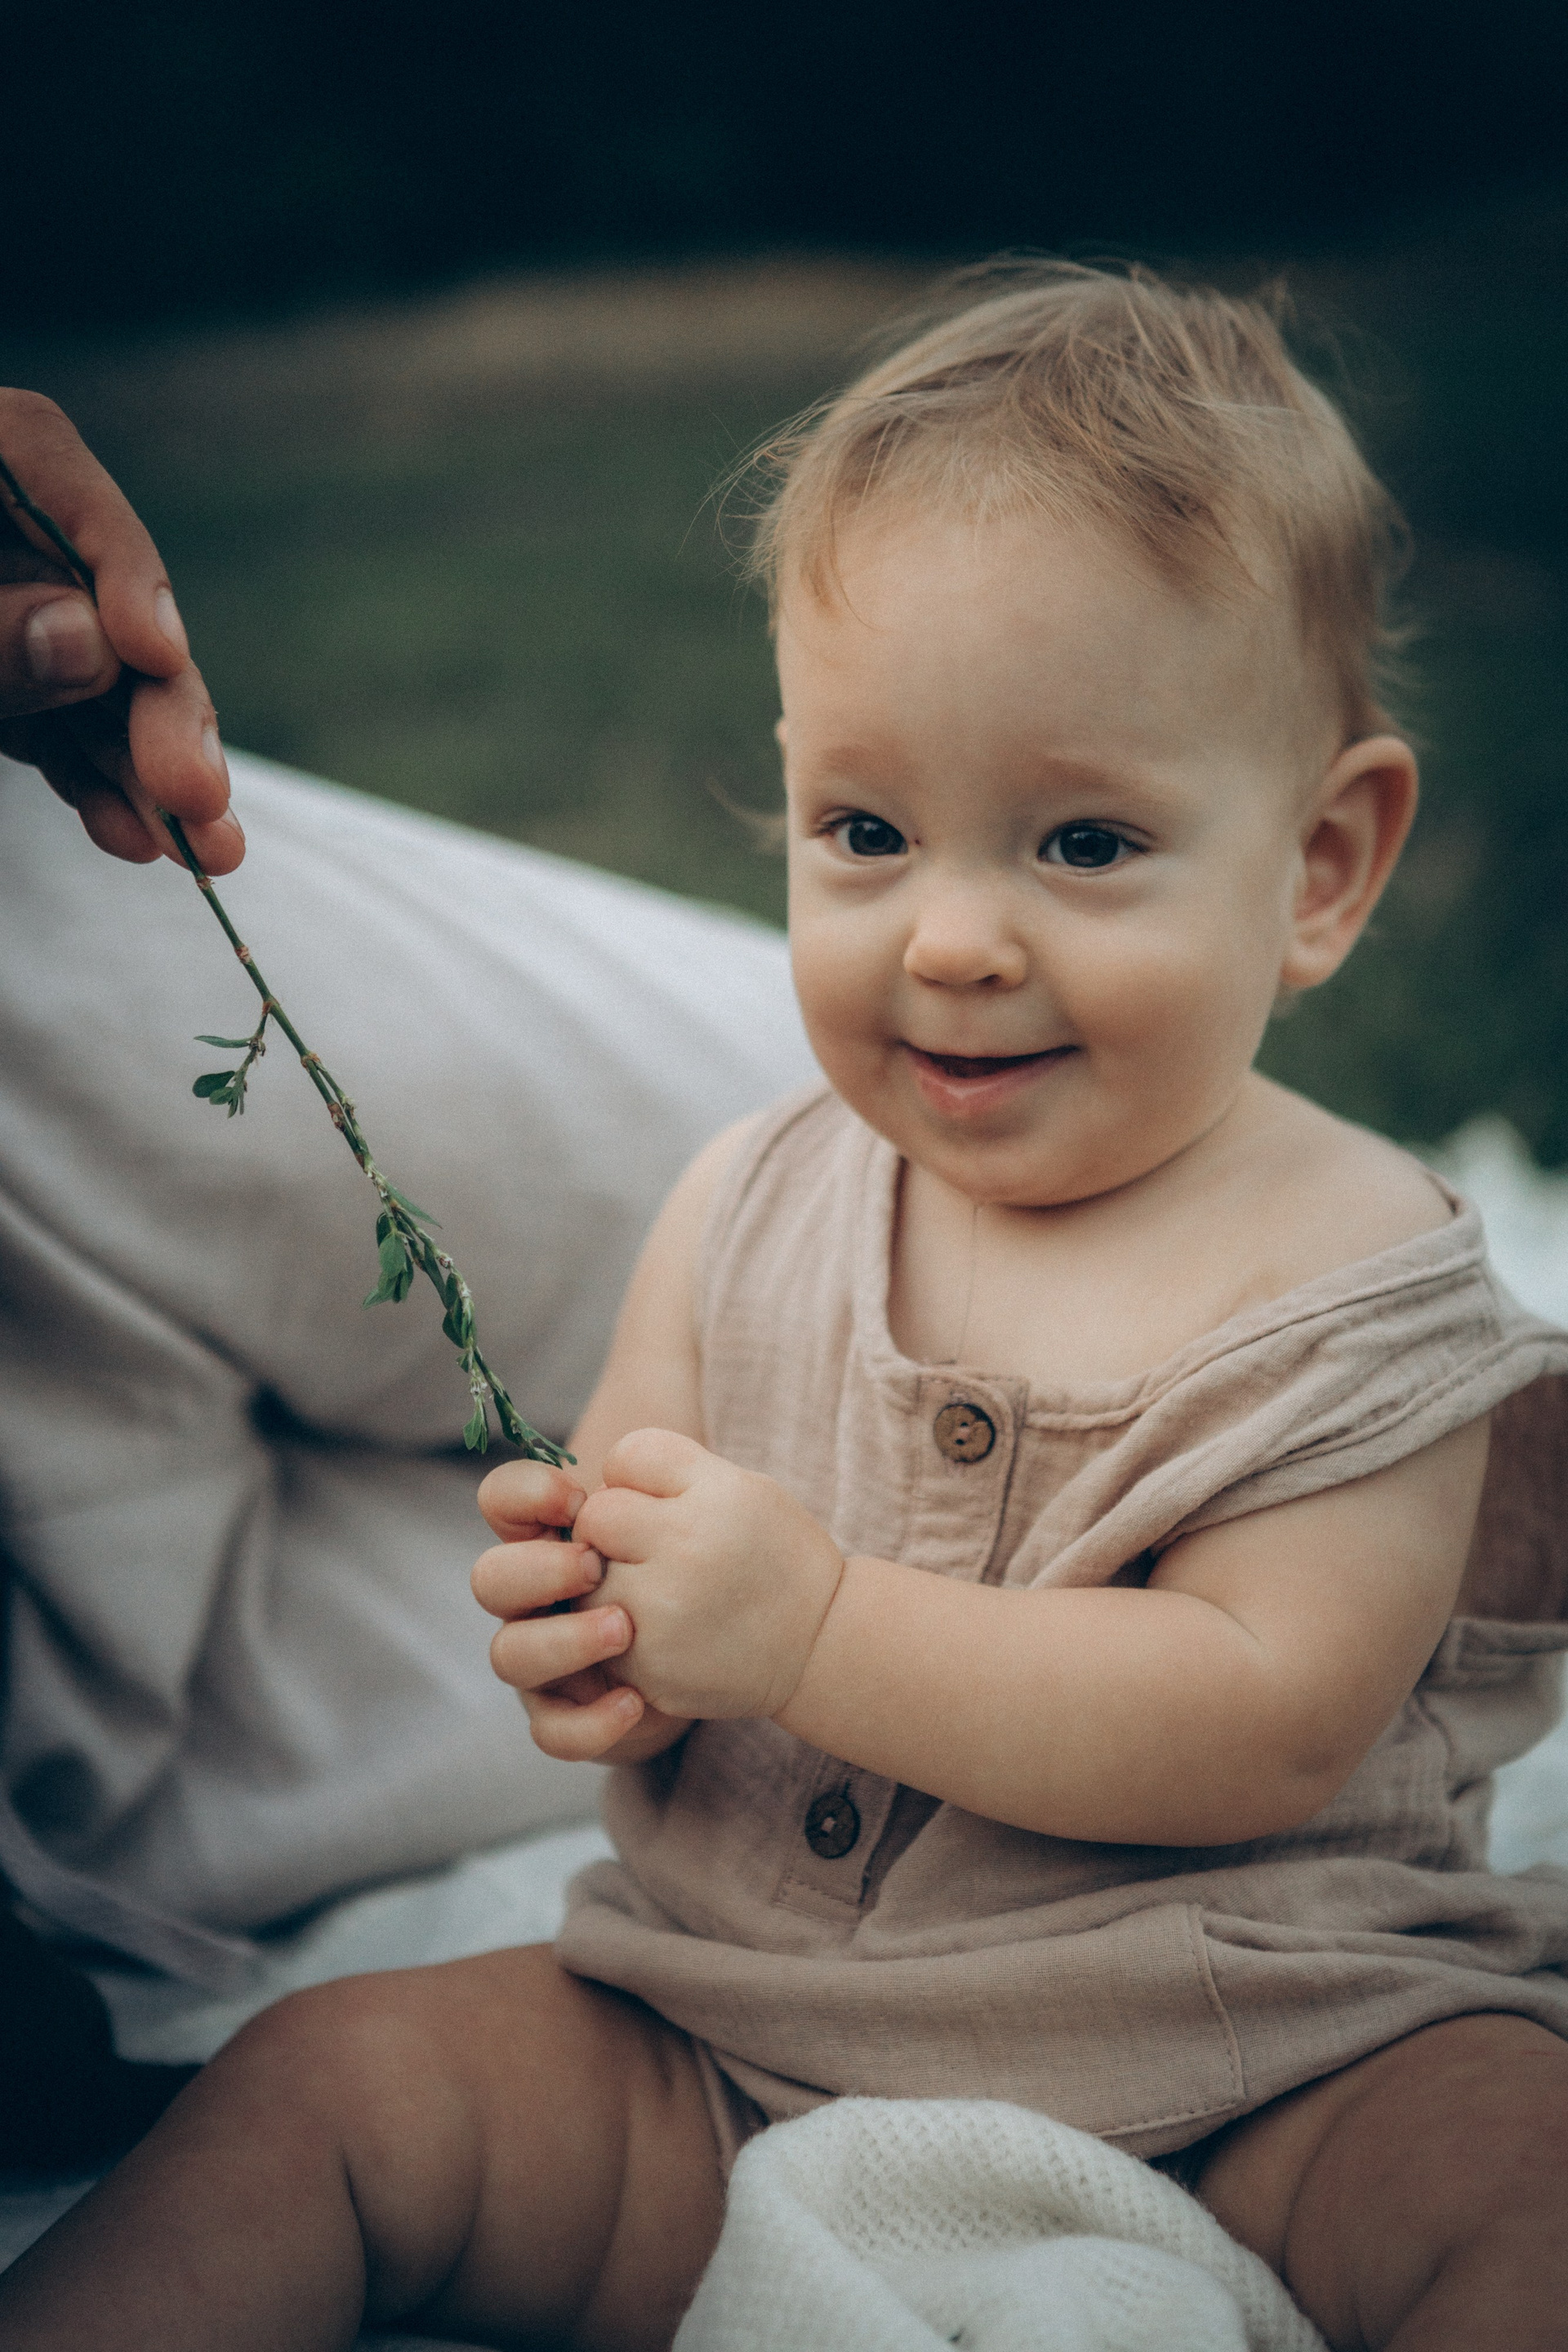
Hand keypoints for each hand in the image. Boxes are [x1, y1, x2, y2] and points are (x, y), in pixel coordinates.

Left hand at [0, 389, 242, 872]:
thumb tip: (93, 643)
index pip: (39, 453)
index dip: (113, 552)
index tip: (154, 649)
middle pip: (90, 586)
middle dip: (159, 701)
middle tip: (198, 794)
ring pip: (87, 674)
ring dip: (150, 769)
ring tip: (205, 850)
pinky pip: (48, 725)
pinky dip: (92, 783)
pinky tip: (135, 839)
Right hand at [473, 1459, 687, 1761]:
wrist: (741, 1641)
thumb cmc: (700, 1564)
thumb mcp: (684, 1511)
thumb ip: (654, 1478)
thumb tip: (633, 1451)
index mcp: (553, 1537)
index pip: (501, 1501)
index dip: (523, 1495)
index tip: (578, 1498)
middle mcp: (535, 1598)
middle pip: (489, 1579)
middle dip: (536, 1570)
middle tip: (594, 1565)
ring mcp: (545, 1659)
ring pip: (509, 1656)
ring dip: (562, 1641)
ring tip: (624, 1630)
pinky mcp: (571, 1715)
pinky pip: (550, 1731)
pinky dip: (588, 1721)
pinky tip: (637, 1701)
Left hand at [576, 1429, 844, 1722]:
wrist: (820, 1646)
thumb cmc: (773, 1556)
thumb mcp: (744, 1486)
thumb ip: (668, 1470)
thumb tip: (590, 1492)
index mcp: (715, 1496)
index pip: (625, 1458)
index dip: (637, 1481)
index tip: (667, 1506)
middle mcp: (685, 1550)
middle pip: (595, 1518)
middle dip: (614, 1531)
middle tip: (656, 1552)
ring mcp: (662, 1614)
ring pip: (587, 1580)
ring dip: (611, 1584)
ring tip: (664, 1596)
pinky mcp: (648, 1667)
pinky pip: (597, 1634)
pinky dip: (620, 1633)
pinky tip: (668, 1634)